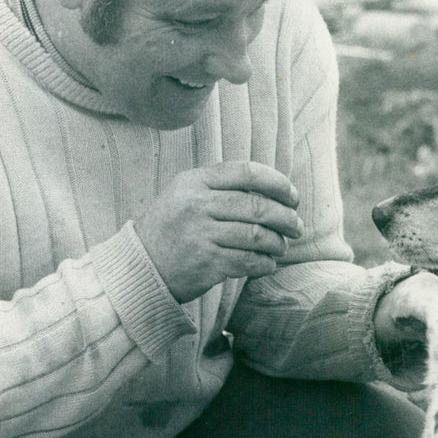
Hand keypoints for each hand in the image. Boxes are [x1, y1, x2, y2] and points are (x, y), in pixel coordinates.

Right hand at [134, 163, 303, 302]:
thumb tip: (273, 189)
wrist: (140, 264)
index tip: (293, 196)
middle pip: (257, 207)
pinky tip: (267, 264)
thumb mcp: (185, 194)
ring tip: (281, 247)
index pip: (247, 173)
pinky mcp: (206, 263)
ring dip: (277, 243)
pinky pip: (248, 262)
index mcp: (194, 182)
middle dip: (286, 218)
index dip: (278, 183)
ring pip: (256, 236)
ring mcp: (201, 235)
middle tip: (296, 227)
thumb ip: (221, 186)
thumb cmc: (171, 228)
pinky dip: (264, 263)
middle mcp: (197, 205)